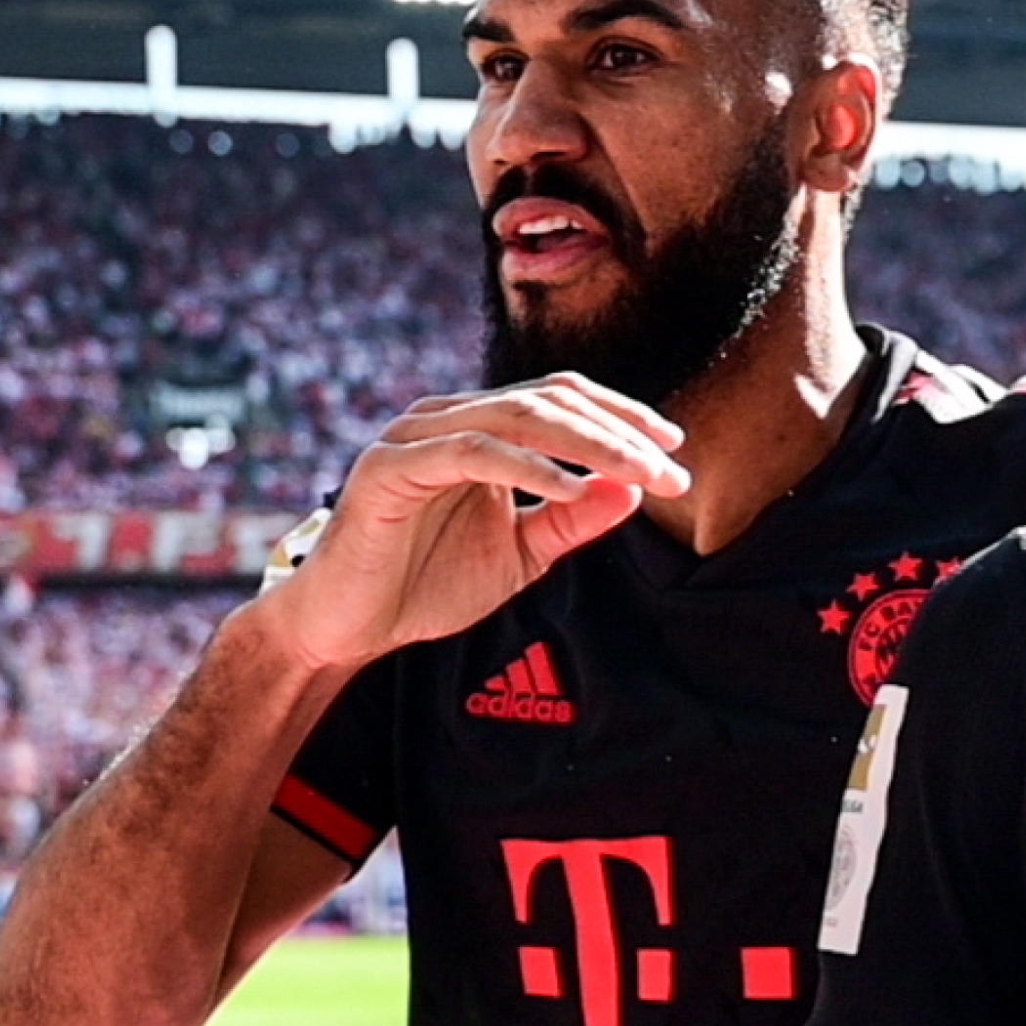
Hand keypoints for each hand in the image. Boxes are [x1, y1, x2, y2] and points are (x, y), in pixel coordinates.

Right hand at [245, 374, 688, 671]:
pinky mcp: (388, 467)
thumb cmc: (428, 584)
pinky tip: (573, 487)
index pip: (561, 397)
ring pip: (518, 418)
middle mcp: (447, 418)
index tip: (676, 448)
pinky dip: (529, 467)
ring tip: (641, 475)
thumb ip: (574, 518)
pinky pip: (472, 453)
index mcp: (479, 428)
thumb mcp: (524, 553)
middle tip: (672, 472)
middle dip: (621, 434)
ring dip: (590, 445)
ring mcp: (415, 436)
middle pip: (550, 401)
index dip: (622, 414)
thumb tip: (635, 487)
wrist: (350, 628)